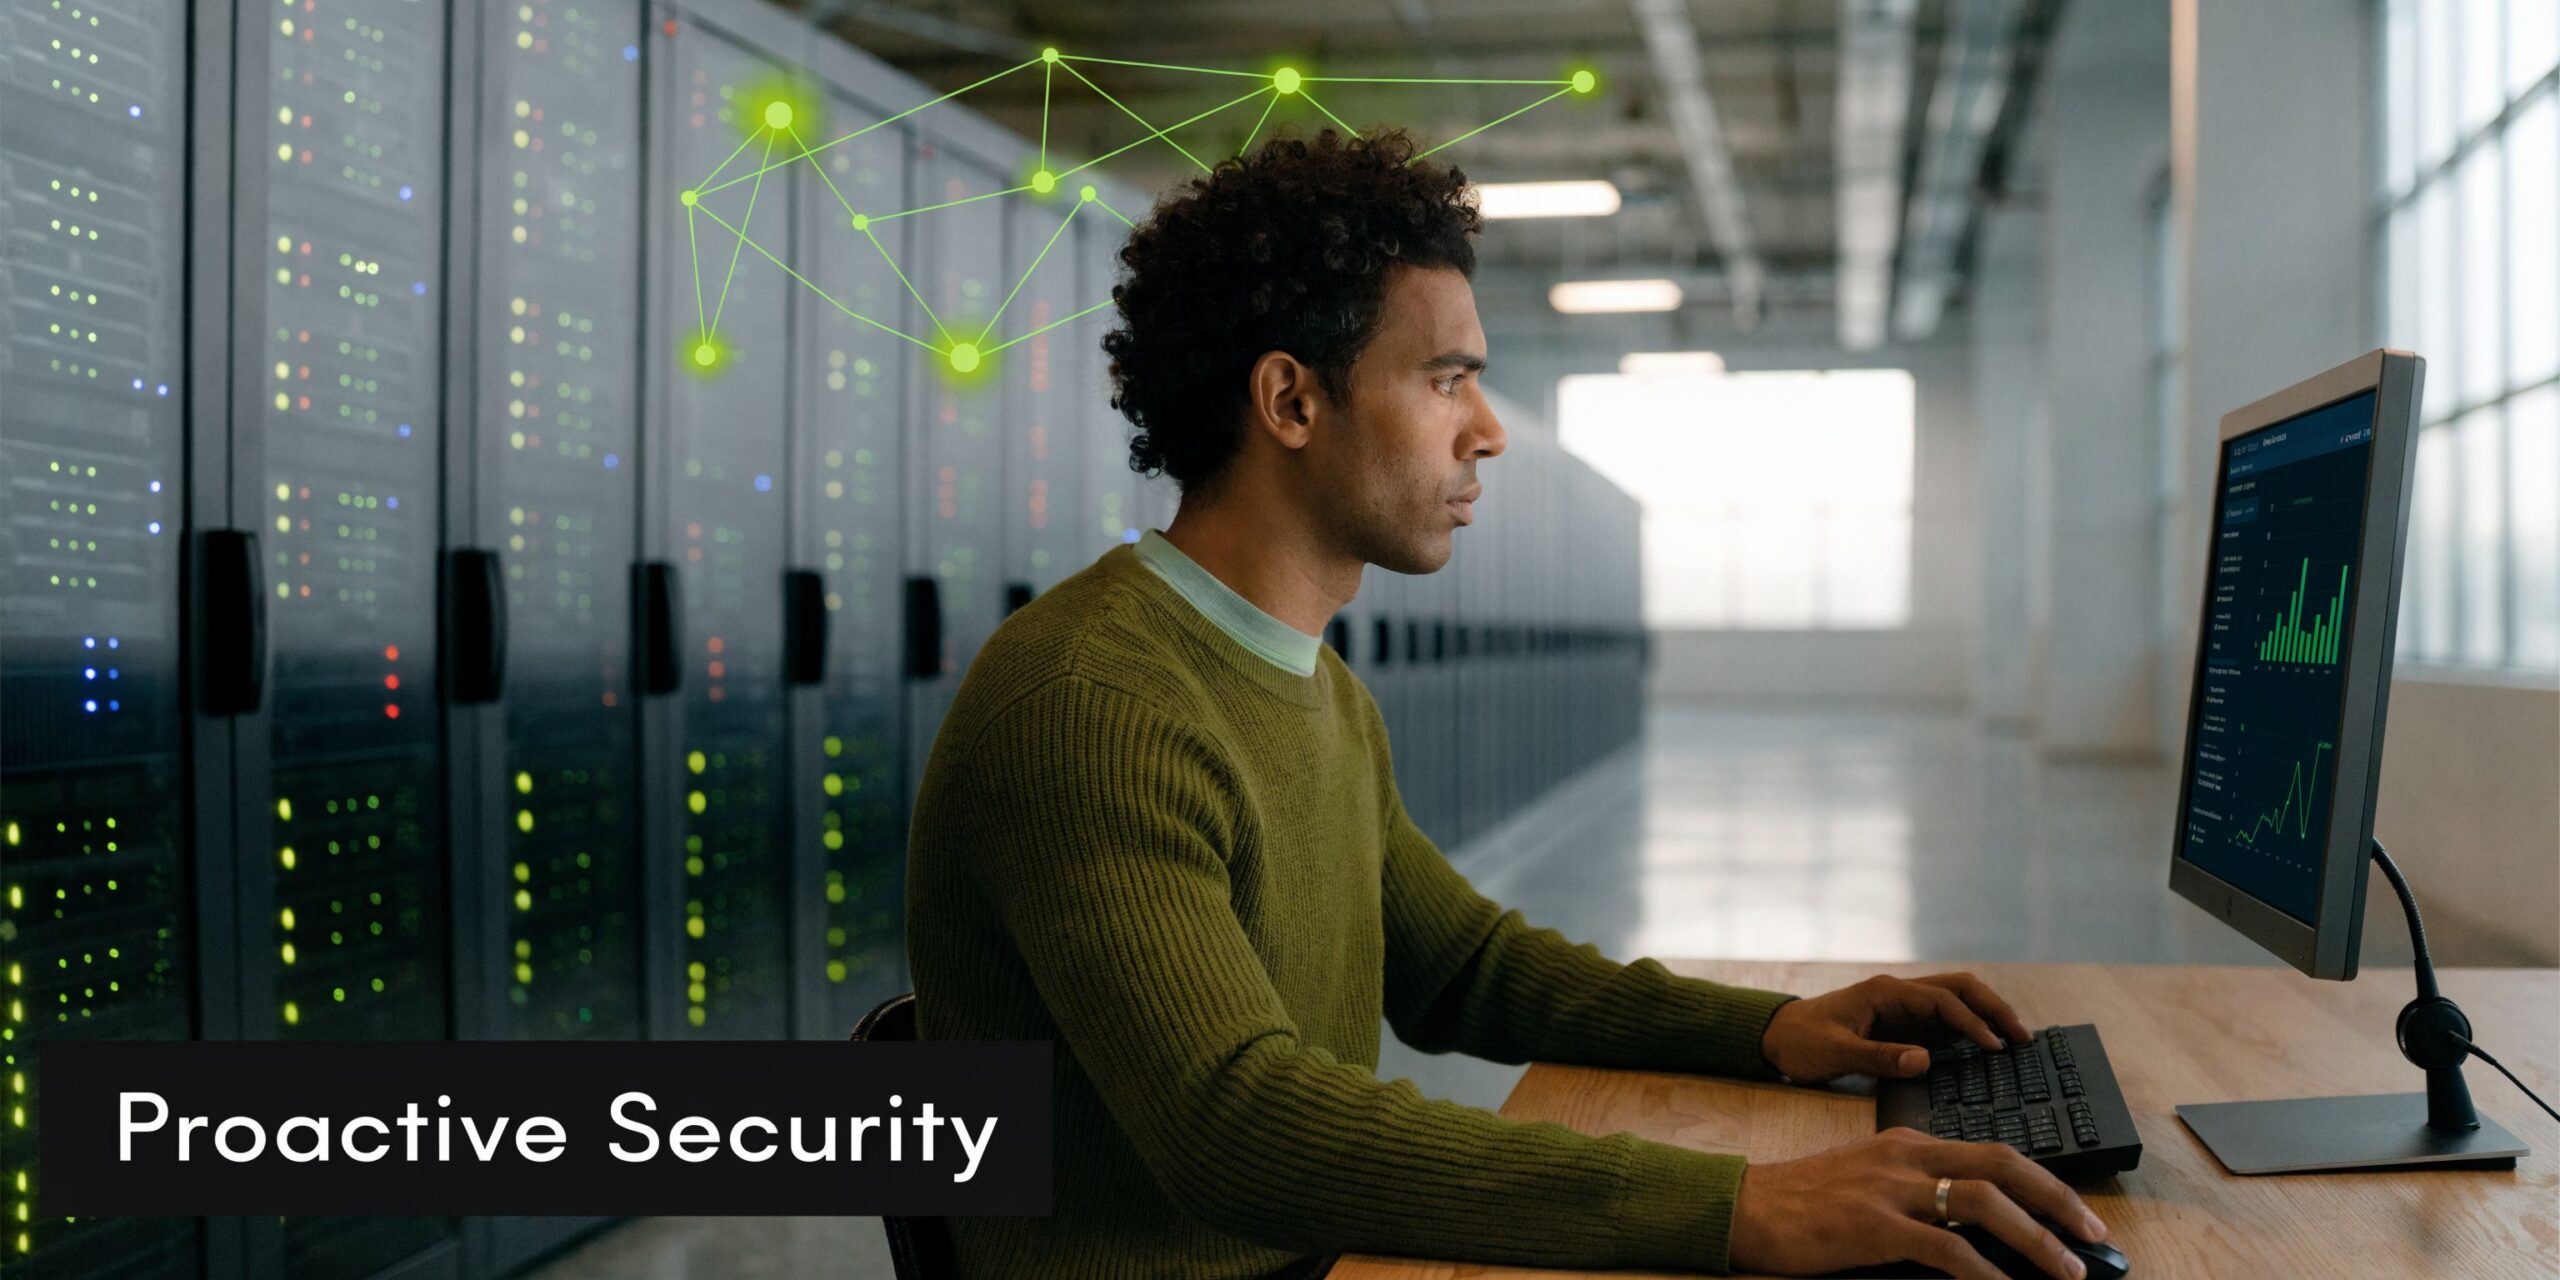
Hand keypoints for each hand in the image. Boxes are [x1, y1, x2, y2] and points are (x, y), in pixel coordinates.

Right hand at [1729, 1128, 2108, 1279]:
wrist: (1747, 1208)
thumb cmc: (1804, 1203)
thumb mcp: (1868, 1181)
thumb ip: (1918, 1192)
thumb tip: (1975, 1230)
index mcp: (1908, 1143)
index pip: (1992, 1152)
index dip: (2043, 1181)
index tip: (2074, 1212)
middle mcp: (1906, 1156)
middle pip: (2002, 1164)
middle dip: (2058, 1199)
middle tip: (2095, 1234)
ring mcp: (1890, 1188)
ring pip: (1983, 1203)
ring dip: (2036, 1238)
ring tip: (2067, 1270)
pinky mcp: (1873, 1225)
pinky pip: (1945, 1249)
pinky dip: (1984, 1272)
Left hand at [1759, 972, 2032, 1083]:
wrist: (1776, 1038)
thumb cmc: (1801, 1042)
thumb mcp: (1834, 1053)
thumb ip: (1878, 1057)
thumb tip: (1925, 1060)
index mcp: (1886, 993)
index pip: (1943, 1001)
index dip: (1972, 1023)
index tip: (1995, 1048)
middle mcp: (1901, 995)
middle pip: (1961, 989)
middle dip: (1994, 1008)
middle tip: (2024, 1038)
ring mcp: (1905, 1009)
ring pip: (1958, 1001)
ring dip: (1988, 1016)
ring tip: (2018, 1043)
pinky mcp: (1905, 1026)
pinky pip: (1946, 1023)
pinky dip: (1972, 1031)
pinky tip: (1991, 1053)